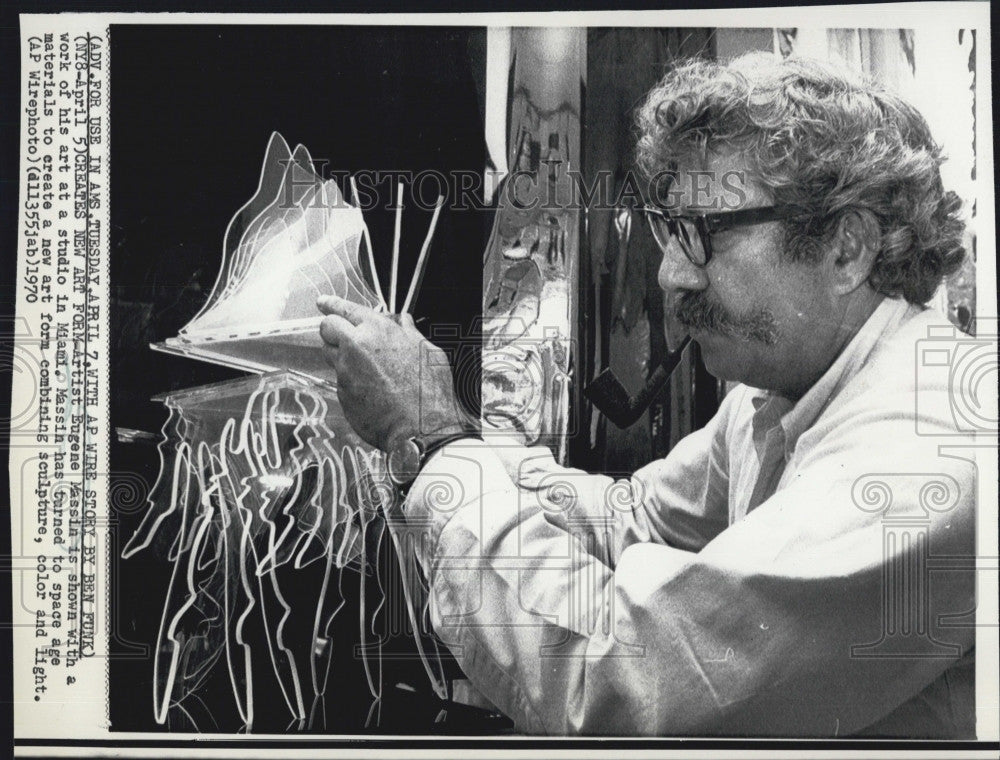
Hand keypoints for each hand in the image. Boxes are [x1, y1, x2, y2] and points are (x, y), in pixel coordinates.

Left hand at [317, 296, 466, 451]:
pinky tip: (371, 390)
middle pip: (327, 328)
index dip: (331, 304)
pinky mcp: (342, 393)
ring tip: (364, 367)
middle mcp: (357, 346)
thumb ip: (409, 333)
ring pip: (330, 354)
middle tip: (342, 335)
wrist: (422, 427)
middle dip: (332, 329)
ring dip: (340, 355)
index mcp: (378, 330)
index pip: (344, 309)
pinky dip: (351, 381)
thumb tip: (404, 322)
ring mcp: (346, 371)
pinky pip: (340, 380)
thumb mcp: (428, 351)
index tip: (323, 302)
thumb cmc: (430, 391)